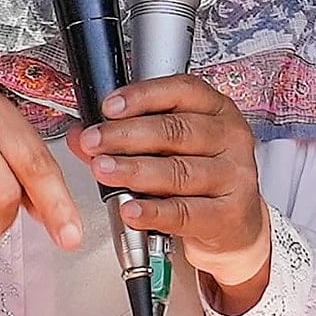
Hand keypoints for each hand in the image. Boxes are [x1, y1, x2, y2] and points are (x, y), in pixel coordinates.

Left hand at [72, 75, 269, 301]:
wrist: (236, 224)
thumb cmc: (201, 178)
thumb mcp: (169, 149)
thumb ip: (125, 140)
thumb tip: (79, 136)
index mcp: (216, 110)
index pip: (181, 91)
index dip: (143, 96)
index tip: (109, 107)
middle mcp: (229, 138)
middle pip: (176, 130)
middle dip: (127, 135)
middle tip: (94, 142)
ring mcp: (234, 176)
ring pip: (179, 171)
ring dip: (135, 170)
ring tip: (104, 170)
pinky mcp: (230, 213)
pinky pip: (185, 212)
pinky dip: (153, 212)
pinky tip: (131, 209)